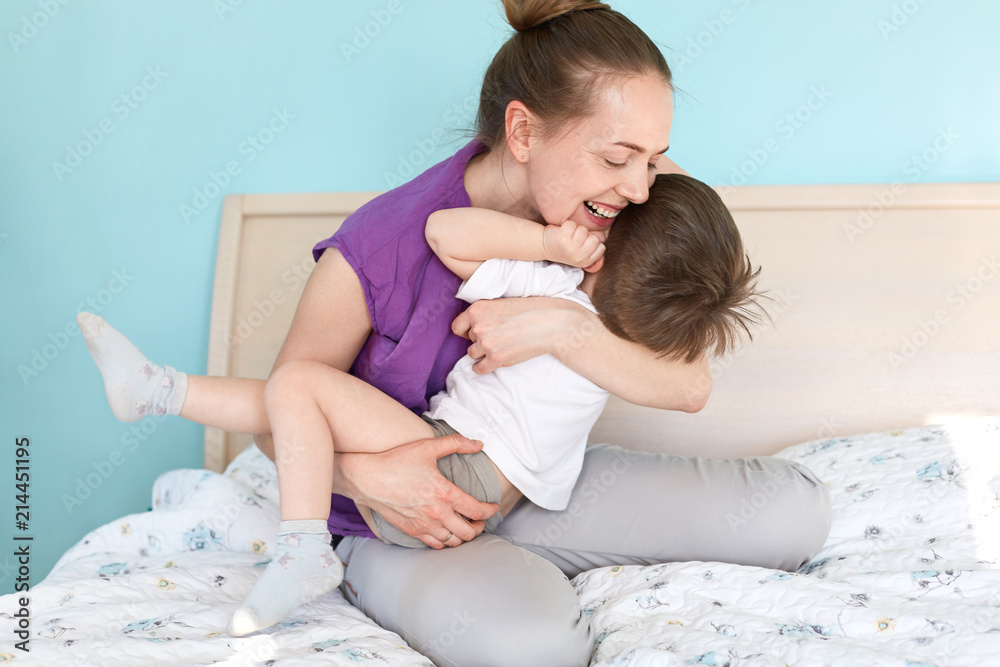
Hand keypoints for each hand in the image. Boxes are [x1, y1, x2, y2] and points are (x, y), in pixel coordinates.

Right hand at [339, 434, 499, 548]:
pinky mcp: (412, 531)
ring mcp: (424, 525)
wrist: (367, 478)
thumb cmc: (397, 460)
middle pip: (469, 532)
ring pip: (453, 542)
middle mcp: (437, 513)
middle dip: (479, 526)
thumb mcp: (428, 447)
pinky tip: (447, 533)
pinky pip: (436, 545)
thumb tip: (479, 443)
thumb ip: (456, 443)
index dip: (490, 511)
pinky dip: (446, 542)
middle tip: (480, 519)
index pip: (477, 510)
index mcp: (445, 493)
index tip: (493, 507)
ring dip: (464, 536)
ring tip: (466, 526)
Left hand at [451, 296, 584, 373]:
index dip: (466, 330)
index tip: (473, 332)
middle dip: (479, 340)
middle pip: (468, 340)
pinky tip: (489, 364)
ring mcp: (486, 344)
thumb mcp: (502, 303)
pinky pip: (479, 369)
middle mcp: (478, 326)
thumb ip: (485, 313)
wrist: (551, 324)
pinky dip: (482, 368)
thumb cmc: (530, 310)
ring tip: (498, 348)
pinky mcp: (496, 359)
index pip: (457, 326)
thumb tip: (474, 326)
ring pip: (473, 354)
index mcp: (477, 309)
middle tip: (497, 337)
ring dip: (482, 353)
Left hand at [542, 220, 604, 269]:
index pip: (601, 248)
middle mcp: (578, 257)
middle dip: (585, 235)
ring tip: (568, 235)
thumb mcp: (581, 253)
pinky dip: (567, 225)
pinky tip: (562, 231)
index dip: (593, 242)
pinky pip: (572, 224)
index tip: (583, 244)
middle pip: (594, 239)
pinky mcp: (562, 238)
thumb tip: (603, 238)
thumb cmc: (565, 247)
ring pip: (583, 230)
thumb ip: (593, 248)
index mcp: (585, 261)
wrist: (544, 246)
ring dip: (576, 229)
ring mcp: (571, 248)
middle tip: (574, 239)